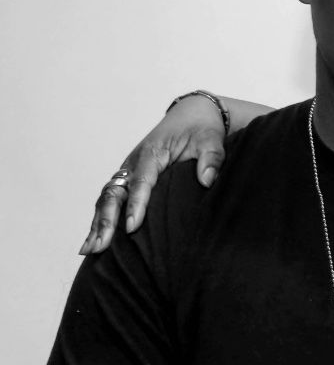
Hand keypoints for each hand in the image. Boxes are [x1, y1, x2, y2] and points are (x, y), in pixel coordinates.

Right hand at [79, 96, 226, 253]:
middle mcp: (134, 163)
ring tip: (89, 249)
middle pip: (113, 193)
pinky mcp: (129, 178)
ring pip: (107, 198)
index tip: (132, 227)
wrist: (192, 115)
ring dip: (98, 223)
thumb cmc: (202, 129)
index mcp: (152, 153)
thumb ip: (211, 158)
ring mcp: (128, 170)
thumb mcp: (211, 139)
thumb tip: (207, 180)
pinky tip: (94, 240)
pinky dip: (101, 218)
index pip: (141, 182)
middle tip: (101, 245)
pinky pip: (111, 199)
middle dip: (105, 220)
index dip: (136, 205)